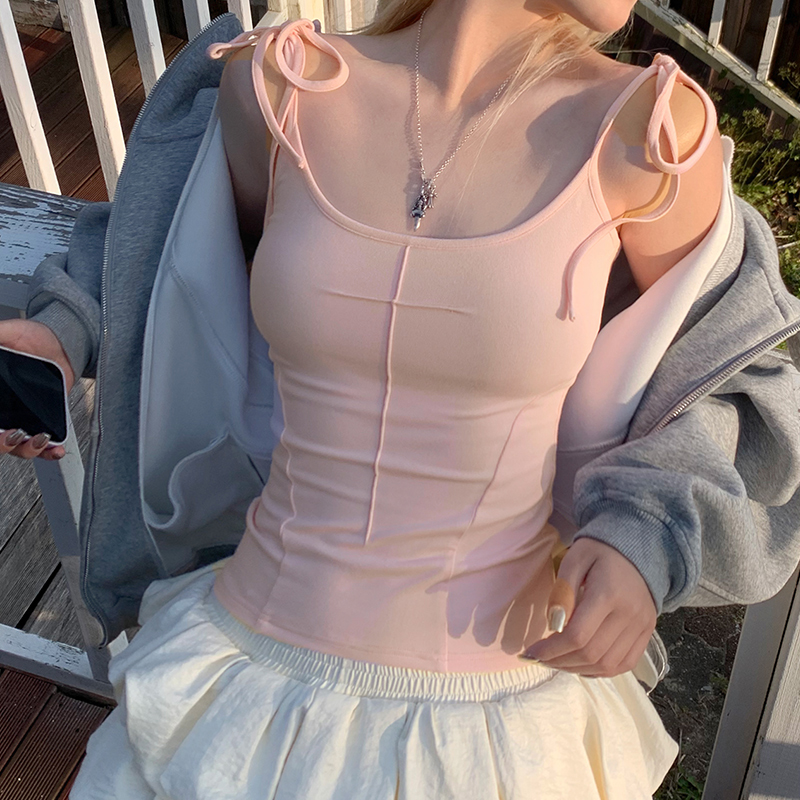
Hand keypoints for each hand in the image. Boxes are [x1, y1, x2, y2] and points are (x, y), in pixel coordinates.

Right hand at [0, 318, 73, 460]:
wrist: (60, 342)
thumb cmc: (29, 336)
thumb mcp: (7, 332)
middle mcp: (1, 411)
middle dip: (0, 443)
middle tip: (10, 434)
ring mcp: (21, 419)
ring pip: (15, 447)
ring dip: (24, 449)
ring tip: (36, 439)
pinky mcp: (42, 421)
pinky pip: (42, 445)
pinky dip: (48, 451)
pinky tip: (56, 449)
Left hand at [522, 538, 656, 677]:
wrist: (640, 550)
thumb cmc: (601, 551)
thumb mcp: (576, 558)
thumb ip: (563, 590)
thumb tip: (553, 624)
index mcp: (608, 594)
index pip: (577, 636)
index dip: (551, 650)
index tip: (531, 652)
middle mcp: (628, 615)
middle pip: (591, 654)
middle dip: (560, 662)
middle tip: (540, 659)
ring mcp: (641, 627)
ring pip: (607, 665)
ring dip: (577, 669)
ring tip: (556, 662)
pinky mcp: (647, 634)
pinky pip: (624, 664)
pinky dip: (600, 671)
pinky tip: (580, 664)